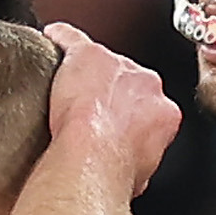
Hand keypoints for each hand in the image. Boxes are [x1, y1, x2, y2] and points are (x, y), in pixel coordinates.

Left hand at [42, 24, 181, 191]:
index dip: (132, 115)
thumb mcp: (139, 175)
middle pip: (130, 79)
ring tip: (68, 87)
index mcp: (164, 112)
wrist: (93, 156)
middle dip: (113, 90)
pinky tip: (51, 41)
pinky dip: (60, 39)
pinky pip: (71, 39)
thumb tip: (131, 174)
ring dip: (89, 71)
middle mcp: (147, 84)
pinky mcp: (87, 53)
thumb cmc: (114, 170)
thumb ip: (140, 161)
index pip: (151, 105)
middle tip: (91, 108)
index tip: (116, 125)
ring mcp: (117, 66)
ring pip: (103, 61)